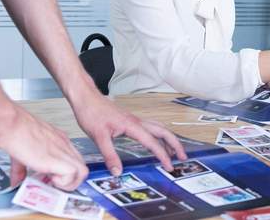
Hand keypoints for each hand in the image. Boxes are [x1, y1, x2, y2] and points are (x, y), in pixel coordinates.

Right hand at [0, 104, 87, 190]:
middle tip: (54, 183)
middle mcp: (63, 145)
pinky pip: (72, 174)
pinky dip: (63, 182)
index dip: (67, 173)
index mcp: (58, 141)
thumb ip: (21, 168)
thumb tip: (17, 179)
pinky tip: (49, 178)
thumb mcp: (21, 152)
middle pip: (82, 167)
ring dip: (69, 183)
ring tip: (52, 182)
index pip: (74, 160)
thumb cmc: (14, 130)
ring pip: (82, 172)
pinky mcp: (55, 158)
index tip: (53, 179)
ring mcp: (62, 150)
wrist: (11, 123)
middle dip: (70, 181)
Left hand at [70, 90, 187, 175]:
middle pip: (163, 131)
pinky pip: (151, 127)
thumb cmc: (92, 113)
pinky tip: (155, 141)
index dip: (163, 155)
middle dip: (175, 144)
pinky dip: (159, 135)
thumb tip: (118, 171)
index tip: (169, 166)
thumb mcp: (99, 137)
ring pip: (158, 128)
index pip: (153, 142)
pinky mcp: (130, 120)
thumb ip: (110, 155)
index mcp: (132, 125)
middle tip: (183, 157)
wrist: (86, 98)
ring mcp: (135, 120)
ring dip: (168, 139)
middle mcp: (137, 121)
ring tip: (174, 151)